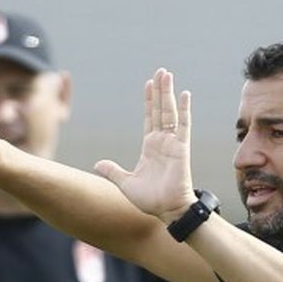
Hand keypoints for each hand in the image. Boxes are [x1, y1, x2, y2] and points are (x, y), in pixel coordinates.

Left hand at [93, 68, 196, 223]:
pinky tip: (185, 94)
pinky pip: (184, 125)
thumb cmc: (150, 199)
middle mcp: (162, 141)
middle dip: (160, 90)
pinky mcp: (181, 148)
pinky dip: (185, 110)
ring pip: (170, 112)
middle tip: (161, 71)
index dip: (149, 101)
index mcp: (150, 146)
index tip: (148, 84)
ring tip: (167, 75)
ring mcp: (173, 143)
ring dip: (169, 93)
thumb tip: (97, 164)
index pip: (150, 117)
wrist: (166, 210)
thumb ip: (112, 171)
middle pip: (161, 109)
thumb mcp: (125, 183)